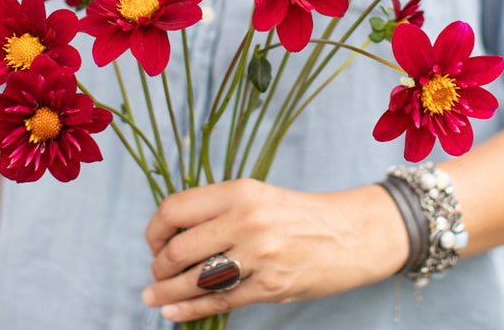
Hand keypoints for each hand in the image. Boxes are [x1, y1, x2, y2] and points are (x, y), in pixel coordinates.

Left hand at [141, 178, 407, 321]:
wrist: (350, 234)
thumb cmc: (299, 214)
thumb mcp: (258, 196)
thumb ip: (219, 209)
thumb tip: (174, 232)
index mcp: (239, 191)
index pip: (176, 208)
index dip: (155, 229)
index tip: (154, 242)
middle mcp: (246, 219)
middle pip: (179, 247)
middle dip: (159, 265)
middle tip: (156, 273)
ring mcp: (258, 254)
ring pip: (195, 279)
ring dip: (166, 292)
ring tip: (153, 297)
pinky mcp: (270, 286)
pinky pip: (219, 301)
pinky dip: (189, 309)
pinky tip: (173, 312)